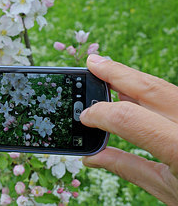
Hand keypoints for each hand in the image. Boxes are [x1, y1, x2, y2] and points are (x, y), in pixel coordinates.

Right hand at [80, 54, 177, 204]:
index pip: (130, 118)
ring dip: (133, 76)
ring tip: (108, 70)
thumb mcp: (167, 190)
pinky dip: (150, 89)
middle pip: (151, 88)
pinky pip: (174, 96)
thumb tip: (92, 156)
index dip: (101, 114)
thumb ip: (127, 167)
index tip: (85, 117)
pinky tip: (134, 87)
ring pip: (164, 87)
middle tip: (93, 63)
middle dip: (117, 73)